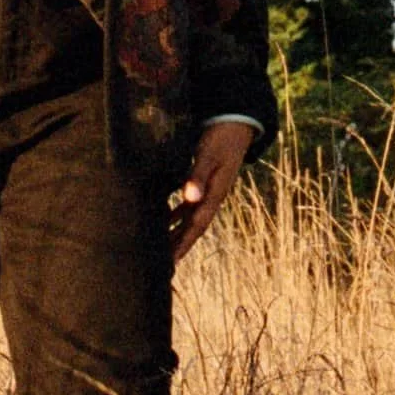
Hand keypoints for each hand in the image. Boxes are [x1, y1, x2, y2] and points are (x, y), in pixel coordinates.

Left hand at [171, 119, 254, 263]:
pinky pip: (186, 207)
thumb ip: (198, 176)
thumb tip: (190, 198)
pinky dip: (174, 216)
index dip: (183, 244)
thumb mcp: (209, 156)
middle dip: (178, 248)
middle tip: (162, 268)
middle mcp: (211, 198)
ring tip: (159, 251)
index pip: (196, 226)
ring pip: (188, 220)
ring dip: (175, 235)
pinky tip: (161, 221)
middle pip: (192, 229)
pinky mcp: (202, 184)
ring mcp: (207, 193)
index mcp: (214, 195)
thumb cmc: (221, 139)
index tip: (171, 262)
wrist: (235, 126)